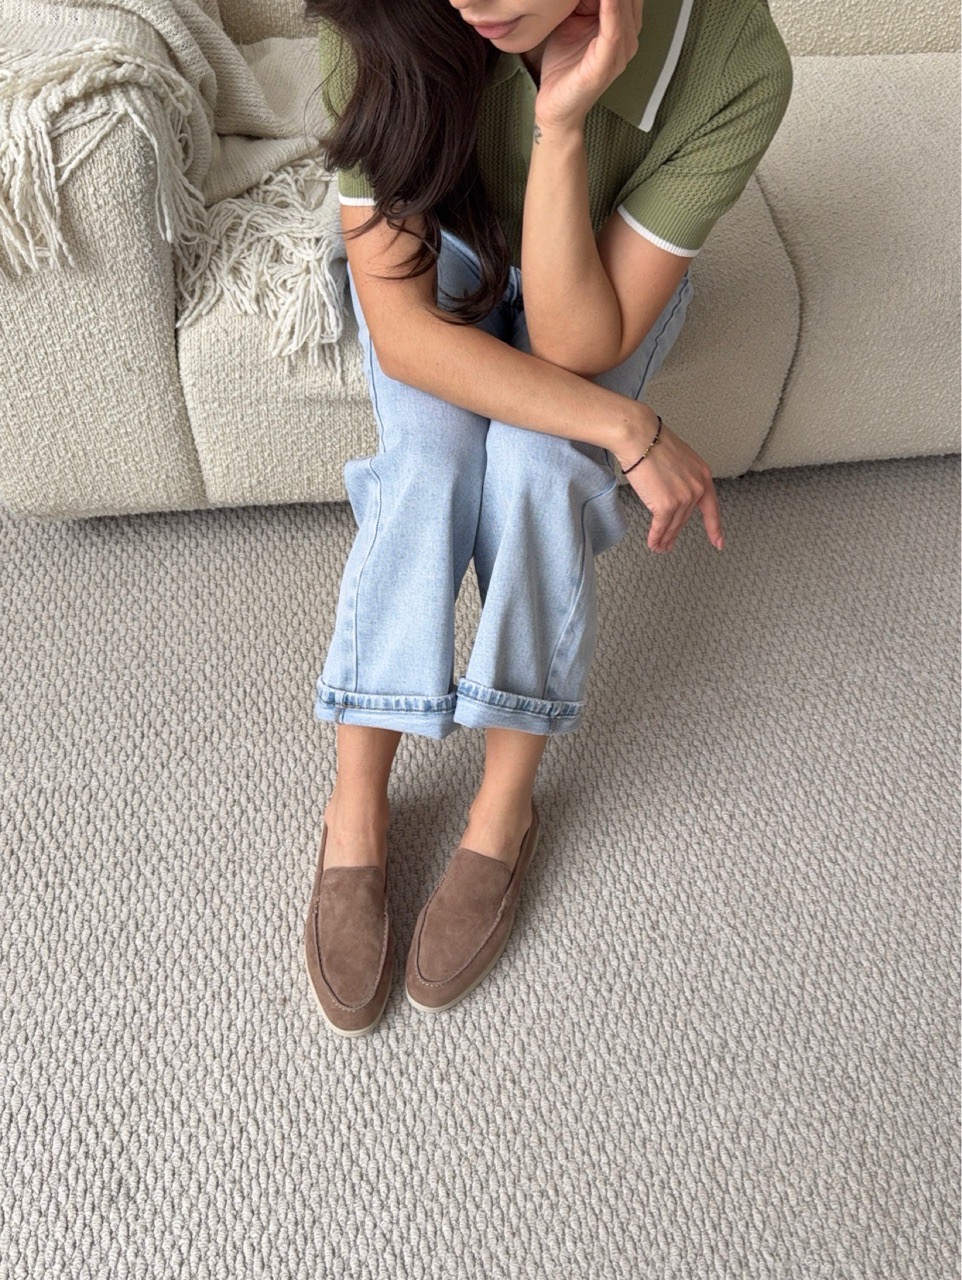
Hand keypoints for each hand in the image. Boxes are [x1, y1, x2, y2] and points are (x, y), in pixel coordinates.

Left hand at [535, 0, 642, 132]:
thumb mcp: (572, 21)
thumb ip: (580, 0)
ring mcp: (620, 51)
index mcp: (622, 25)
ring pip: (623, 6)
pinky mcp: (607, 64)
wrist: (555, 108)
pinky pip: (613, 29)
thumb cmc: (564, 67)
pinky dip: (611, 7)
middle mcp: (627, 36)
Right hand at [614, 409, 724, 552]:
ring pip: (673, 525)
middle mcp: (697, 488)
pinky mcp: (666, 505)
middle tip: (669, 545)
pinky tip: (653, 543)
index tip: (718, 542)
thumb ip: (682, 477)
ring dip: (665, 539)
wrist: (640, 438)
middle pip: (685, 518)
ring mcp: (683, 498)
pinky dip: (656, 537)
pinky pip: (661, 527)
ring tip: (659, 547)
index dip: (715, 528)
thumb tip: (672, 489)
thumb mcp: (678, 459)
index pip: (711, 507)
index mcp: (703, 475)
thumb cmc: (652, 442)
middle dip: (675, 533)